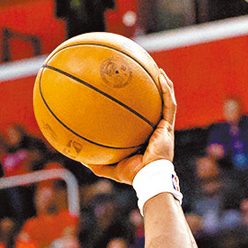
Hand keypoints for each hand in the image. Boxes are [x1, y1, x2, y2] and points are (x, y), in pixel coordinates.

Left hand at [91, 70, 176, 185]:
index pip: (140, 119)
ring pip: (165, 101)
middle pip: (153, 107)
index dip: (136, 107)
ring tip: (156, 70)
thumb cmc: (131, 174)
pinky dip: (166, 90)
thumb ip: (95, 162)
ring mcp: (162, 127)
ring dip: (162, 85)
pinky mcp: (168, 126)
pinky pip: (169, 104)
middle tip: (142, 77)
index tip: (127, 95)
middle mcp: (154, 130)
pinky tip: (160, 76)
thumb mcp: (108, 167)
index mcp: (143, 137)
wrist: (147, 177)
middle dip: (151, 92)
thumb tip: (78, 156)